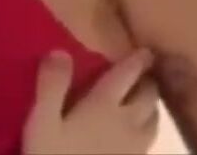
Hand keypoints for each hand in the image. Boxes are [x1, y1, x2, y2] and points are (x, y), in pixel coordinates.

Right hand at [22, 48, 160, 154]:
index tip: (146, 51)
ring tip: (143, 102)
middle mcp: (128, 123)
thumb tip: (61, 51)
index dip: (138, 61)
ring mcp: (135, 148)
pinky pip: (148, 143)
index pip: (127, 75)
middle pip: (149, 96)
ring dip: (151, 106)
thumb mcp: (42, 121)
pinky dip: (147, 130)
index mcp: (104, 105)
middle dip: (149, 82)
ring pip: (153, 120)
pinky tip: (135, 137)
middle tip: (143, 75)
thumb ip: (52, 85)